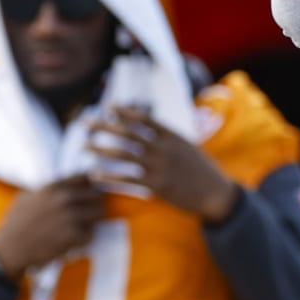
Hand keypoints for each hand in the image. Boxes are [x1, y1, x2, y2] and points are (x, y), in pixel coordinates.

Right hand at [0, 175, 104, 273]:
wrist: (10, 249)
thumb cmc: (16, 223)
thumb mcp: (27, 197)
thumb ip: (48, 190)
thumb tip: (68, 184)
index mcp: (53, 188)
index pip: (85, 177)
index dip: (89, 186)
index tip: (88, 193)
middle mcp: (63, 199)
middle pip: (97, 196)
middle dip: (93, 205)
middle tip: (86, 215)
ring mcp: (70, 216)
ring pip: (99, 214)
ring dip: (92, 221)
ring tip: (78, 228)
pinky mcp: (74, 234)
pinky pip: (91, 234)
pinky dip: (84, 239)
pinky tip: (70, 241)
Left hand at [86, 106, 238, 221]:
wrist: (216, 194)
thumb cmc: (203, 171)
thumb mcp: (188, 148)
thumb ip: (169, 139)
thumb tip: (153, 129)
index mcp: (172, 136)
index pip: (143, 119)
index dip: (124, 111)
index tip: (108, 106)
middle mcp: (163, 148)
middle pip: (127, 133)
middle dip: (103, 126)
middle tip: (83, 121)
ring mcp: (159, 166)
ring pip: (122, 155)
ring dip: (100, 150)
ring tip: (83, 147)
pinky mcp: (156, 185)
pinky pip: (126, 179)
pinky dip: (108, 177)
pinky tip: (94, 175)